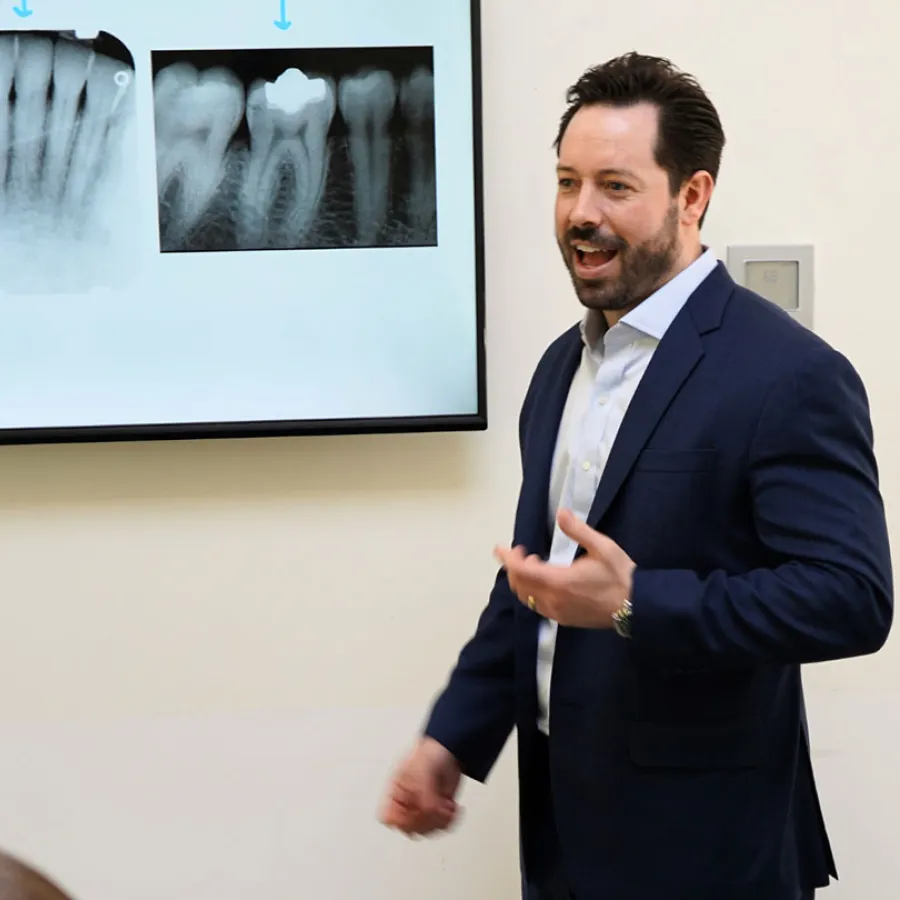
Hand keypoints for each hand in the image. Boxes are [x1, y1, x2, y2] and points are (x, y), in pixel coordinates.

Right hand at [379, 737, 461, 836]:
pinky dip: (449, 820)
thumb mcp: (423, 772)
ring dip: (440, 820)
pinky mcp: (437, 812)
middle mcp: (406, 803)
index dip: (401, 818)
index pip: (387, 818)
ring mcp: (422, 809)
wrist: (450, 751)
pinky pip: (440, 828)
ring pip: (425, 831)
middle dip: (427, 818)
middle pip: (409, 828)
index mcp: (395, 792)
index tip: (416, 809)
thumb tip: (427, 812)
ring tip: (446, 804)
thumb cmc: (430, 754)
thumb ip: (424, 795)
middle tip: (437, 804)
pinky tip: (451, 806)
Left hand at [495, 508, 635, 627]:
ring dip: (522, 581)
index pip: (521, 570)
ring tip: (533, 564)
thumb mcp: (602, 546)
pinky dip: (532, 593)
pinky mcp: (564, 619)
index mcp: (560, 581)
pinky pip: (538, 606)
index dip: (508, 558)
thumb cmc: (620, 575)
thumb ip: (578, 530)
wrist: (636, 606)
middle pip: (520, 585)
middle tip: (520, 553)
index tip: (501, 548)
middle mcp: (554, 600)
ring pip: (526, 598)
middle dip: (514, 568)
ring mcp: (558, 612)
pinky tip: (544, 582)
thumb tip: (561, 514)